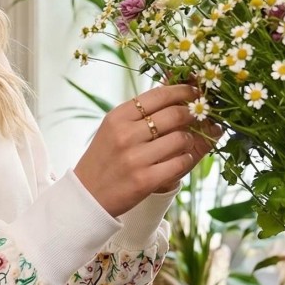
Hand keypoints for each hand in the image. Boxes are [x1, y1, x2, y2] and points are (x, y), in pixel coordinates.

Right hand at [73, 84, 219, 218]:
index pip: (158, 95)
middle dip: (192, 114)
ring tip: (183, 143)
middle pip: (174, 114)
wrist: (87, 196)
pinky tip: (180, 160)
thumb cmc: (105, 158)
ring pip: (181, 139)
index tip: (195, 92)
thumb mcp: (114, 128)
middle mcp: (125, 135)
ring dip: (189, 140)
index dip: (182, 91)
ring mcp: (135, 158)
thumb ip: (140, 111)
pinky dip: (186, 159)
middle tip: (197, 116)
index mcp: (118, 117)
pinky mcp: (145, 180)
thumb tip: (173, 88)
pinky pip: (181, 163)